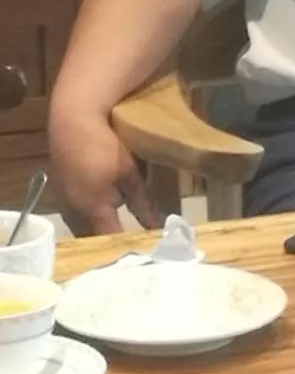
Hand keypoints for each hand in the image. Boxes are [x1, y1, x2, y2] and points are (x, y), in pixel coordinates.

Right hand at [48, 109, 153, 235]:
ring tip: (118, 238)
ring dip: (97, 235)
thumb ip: (142, 203)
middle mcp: (74, 213)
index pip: (111, 240)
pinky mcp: (59, 194)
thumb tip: (155, 227)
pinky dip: (89, 222)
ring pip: (81, 230)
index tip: (143, 251)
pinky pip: (75, 217)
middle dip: (111, 246)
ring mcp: (64, 204)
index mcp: (93, 210)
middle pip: (93, 241)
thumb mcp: (129, 174)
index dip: (127, 247)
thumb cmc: (104, 147)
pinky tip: (101, 218)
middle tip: (132, 247)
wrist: (72, 123)